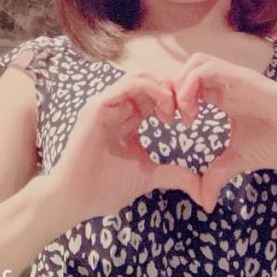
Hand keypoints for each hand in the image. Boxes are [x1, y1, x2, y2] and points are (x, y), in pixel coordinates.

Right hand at [46, 71, 203, 227]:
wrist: (74, 201)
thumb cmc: (104, 188)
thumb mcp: (148, 176)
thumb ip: (174, 174)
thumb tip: (202, 188)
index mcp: (128, 118)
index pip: (155, 94)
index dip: (175, 100)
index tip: (190, 117)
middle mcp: (117, 106)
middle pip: (150, 79)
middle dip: (171, 91)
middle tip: (185, 112)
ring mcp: (105, 104)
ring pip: (139, 76)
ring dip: (162, 88)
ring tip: (172, 111)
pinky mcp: (97, 107)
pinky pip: (127, 85)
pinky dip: (149, 89)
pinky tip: (162, 109)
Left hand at [174, 52, 276, 211]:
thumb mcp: (241, 160)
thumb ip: (219, 174)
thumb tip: (204, 202)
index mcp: (225, 98)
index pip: (189, 85)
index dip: (173, 100)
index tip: (169, 124)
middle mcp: (228, 84)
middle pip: (188, 68)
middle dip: (172, 89)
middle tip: (170, 118)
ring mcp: (237, 78)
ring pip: (196, 62)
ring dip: (181, 84)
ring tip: (183, 114)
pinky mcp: (246, 79)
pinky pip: (210, 68)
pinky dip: (192, 84)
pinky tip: (194, 111)